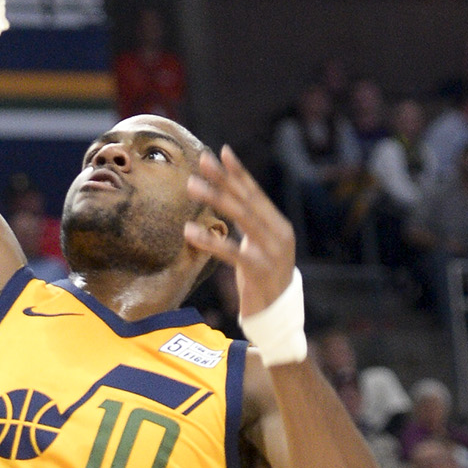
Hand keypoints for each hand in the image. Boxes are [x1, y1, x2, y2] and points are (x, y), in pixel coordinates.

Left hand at [185, 146, 295, 319]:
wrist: (278, 315)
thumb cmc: (263, 278)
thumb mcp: (259, 246)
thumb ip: (249, 225)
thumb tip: (228, 198)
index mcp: (278, 225)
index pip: (255, 194)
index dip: (238, 173)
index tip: (222, 152)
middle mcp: (279, 234)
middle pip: (247, 200)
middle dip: (223, 179)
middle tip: (201, 161)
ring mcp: (271, 252)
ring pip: (241, 218)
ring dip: (214, 199)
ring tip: (192, 185)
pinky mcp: (259, 270)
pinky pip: (230, 252)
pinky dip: (209, 240)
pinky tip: (189, 231)